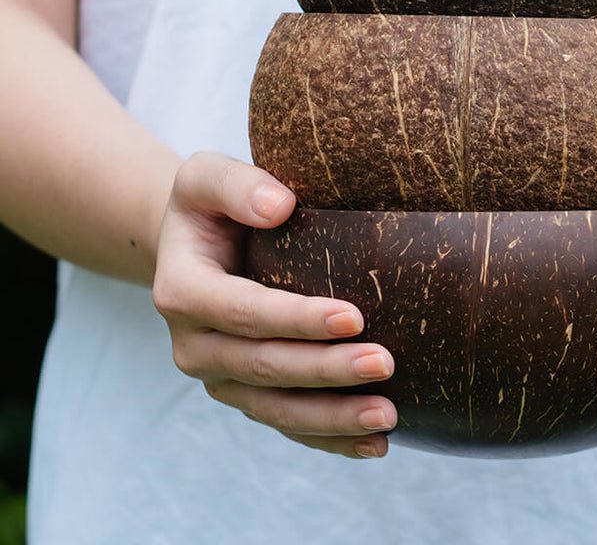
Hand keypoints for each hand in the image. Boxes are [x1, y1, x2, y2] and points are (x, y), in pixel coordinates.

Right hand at [152, 152, 396, 458]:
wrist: (195, 242)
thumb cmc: (212, 204)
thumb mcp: (207, 176)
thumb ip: (237, 184)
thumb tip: (280, 206)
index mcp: (182, 290)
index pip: (243, 311)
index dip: (296, 319)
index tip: (354, 316)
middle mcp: (194, 344)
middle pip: (266, 366)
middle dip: (327, 370)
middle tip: (386, 363)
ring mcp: (219, 376)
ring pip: (276, 408)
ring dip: (333, 417)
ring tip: (388, 417)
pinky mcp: (245, 392)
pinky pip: (285, 423)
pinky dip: (328, 438)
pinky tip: (374, 445)